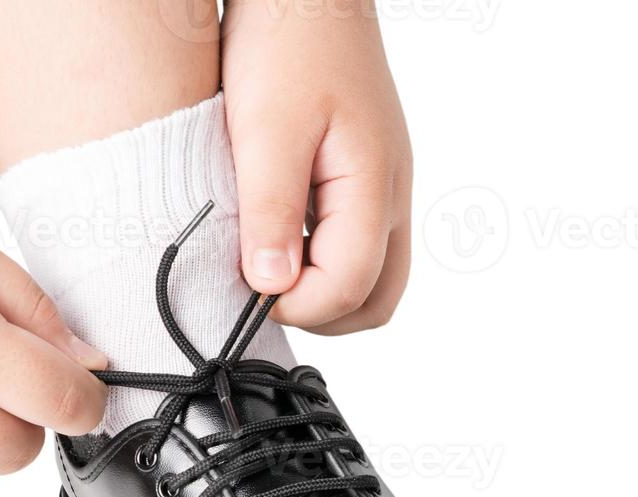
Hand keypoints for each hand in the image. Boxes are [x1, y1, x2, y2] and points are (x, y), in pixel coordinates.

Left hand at [222, 0, 412, 334]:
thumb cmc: (288, 41)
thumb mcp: (265, 126)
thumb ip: (272, 210)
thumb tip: (272, 285)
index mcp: (373, 187)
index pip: (350, 289)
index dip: (295, 306)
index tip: (245, 289)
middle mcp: (392, 197)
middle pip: (377, 301)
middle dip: (320, 314)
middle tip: (262, 292)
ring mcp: (386, 189)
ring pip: (374, 278)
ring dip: (324, 290)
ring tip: (267, 264)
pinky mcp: (369, 179)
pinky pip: (361, 245)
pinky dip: (324, 260)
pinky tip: (279, 235)